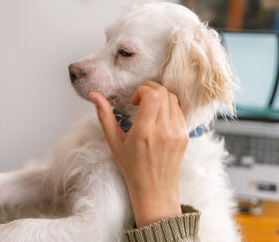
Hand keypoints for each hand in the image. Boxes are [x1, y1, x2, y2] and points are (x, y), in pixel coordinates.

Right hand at [89, 81, 188, 226]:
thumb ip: (104, 115)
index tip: (134, 101)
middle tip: (140, 100)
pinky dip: (168, 106)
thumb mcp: (114, 142)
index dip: (142, 89)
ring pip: (173, 98)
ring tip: (149, 108)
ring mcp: (177, 132)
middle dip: (149, 89)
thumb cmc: (132, 167)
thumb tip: (93, 94)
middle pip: (163, 92)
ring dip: (159, 97)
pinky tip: (158, 117)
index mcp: (145, 131)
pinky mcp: (185, 135)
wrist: (155, 189)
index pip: (152, 95)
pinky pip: (179, 110)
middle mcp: (164, 130)